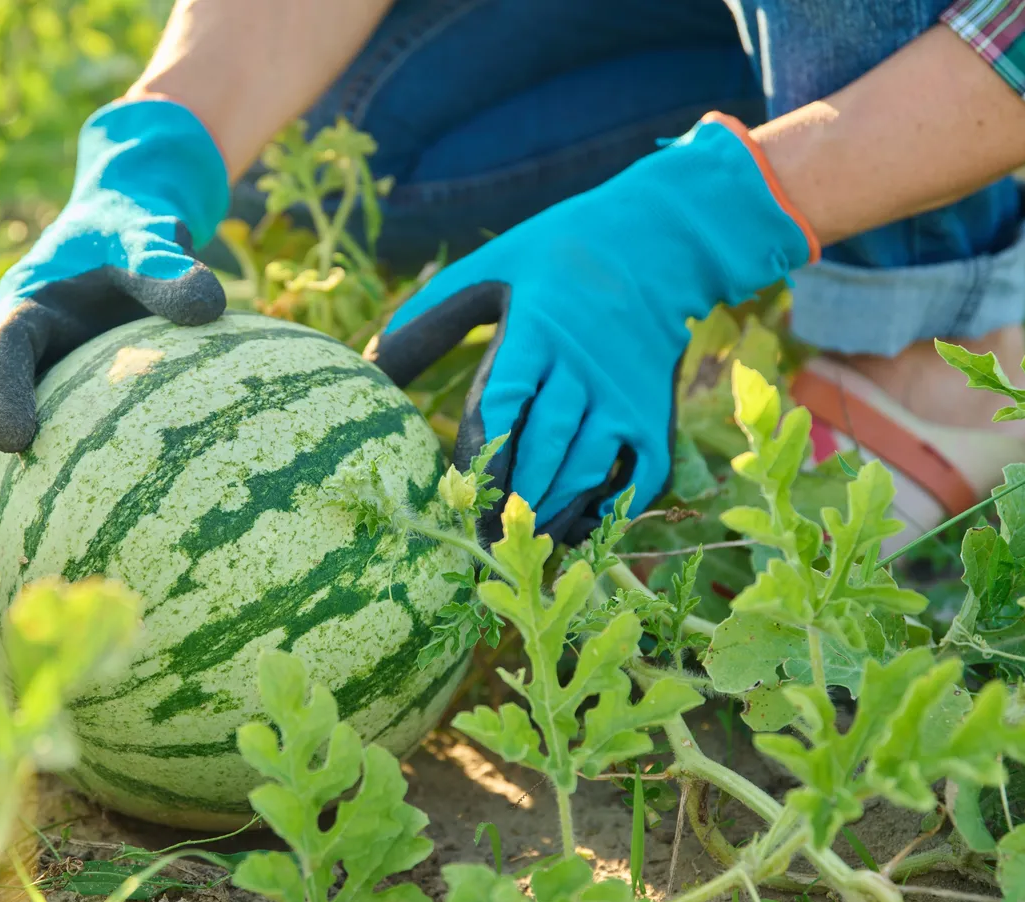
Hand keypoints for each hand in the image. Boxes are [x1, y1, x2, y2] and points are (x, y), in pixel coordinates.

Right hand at [0, 98, 228, 514]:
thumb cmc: (133, 234)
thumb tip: (210, 303)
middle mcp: (4, 351)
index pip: (7, 350)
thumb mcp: (147, 236)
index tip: (15, 441)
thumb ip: (166, 266)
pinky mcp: (26, 408)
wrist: (117, 228)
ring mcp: (9, 384)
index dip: (3, 392)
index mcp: (26, 307)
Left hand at [366, 113, 818, 543]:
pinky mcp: (653, 412)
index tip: (459, 489)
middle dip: (512, 495)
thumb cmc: (556, 256)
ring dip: (551, 509)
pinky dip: (611, 508)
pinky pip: (640, 473)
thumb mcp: (492, 269)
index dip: (482, 448)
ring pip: (587, 465)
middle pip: (545, 443)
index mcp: (537, 328)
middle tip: (481, 536)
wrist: (658, 239)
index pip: (505, 396)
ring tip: (519, 540)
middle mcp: (583, 365)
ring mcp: (623, 393)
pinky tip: (578, 527)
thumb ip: (431, 314)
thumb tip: (366, 359)